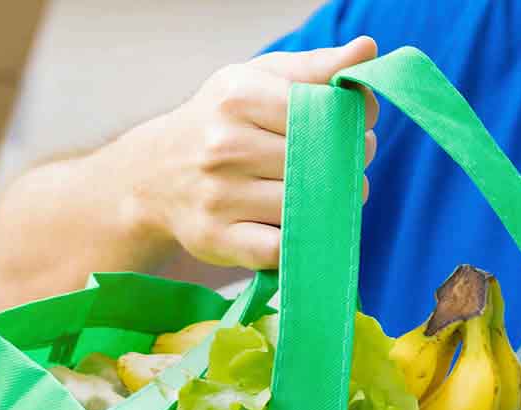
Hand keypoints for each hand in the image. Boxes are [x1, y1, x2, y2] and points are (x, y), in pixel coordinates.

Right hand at [114, 38, 379, 271]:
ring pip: (304, 204)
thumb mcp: (256, 80)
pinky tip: (301, 224)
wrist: (153, 175)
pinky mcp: (216, 238)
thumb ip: (314, 68)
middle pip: (317, 160)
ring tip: (329, 193)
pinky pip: (279, 248)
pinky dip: (299, 242)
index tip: (359, 125)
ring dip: (330, 204)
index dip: (352, 120)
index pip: (321, 110)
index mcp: (238, 97)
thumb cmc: (219, 122)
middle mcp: (223, 145)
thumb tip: (367, 51)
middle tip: (350, 163)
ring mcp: (218, 195)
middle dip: (348, 164)